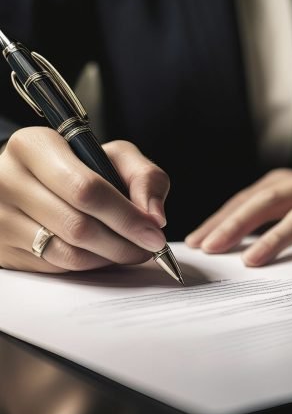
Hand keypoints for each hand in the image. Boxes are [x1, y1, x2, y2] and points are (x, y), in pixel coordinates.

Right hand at [0, 127, 169, 271]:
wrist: (34, 179)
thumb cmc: (81, 166)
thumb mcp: (115, 157)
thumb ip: (145, 177)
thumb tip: (155, 217)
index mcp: (35, 147)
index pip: (86, 190)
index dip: (126, 216)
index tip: (154, 233)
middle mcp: (9, 180)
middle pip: (78, 226)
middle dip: (124, 243)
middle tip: (149, 247)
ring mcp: (1, 218)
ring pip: (68, 253)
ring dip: (110, 258)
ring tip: (132, 250)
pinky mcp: (4, 248)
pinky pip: (57, 266)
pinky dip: (90, 264)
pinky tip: (105, 253)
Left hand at [186, 160, 291, 264]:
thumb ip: (270, 212)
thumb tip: (229, 236)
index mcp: (288, 181)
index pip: (246, 199)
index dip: (220, 219)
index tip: (197, 240)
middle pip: (265, 203)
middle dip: (235, 225)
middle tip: (211, 247)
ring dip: (274, 238)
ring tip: (251, 261)